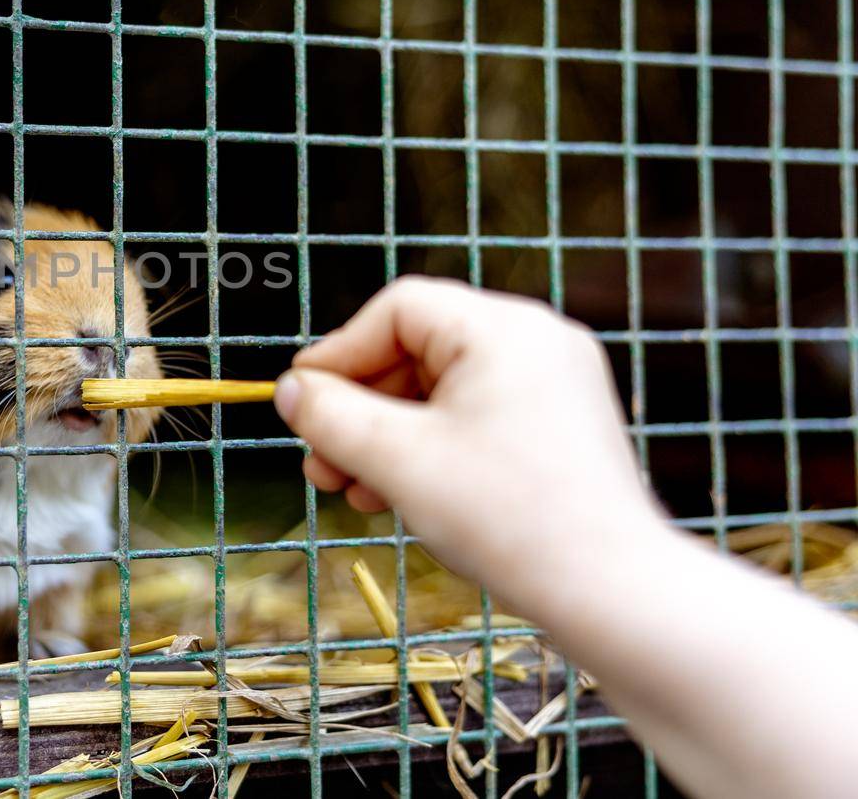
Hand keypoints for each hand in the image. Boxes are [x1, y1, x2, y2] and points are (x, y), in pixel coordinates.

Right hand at [274, 276, 666, 611]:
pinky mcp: (562, 427)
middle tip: (319, 461)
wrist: (613, 592)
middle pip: (418, 350)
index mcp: (503, 329)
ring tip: (350, 490)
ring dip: (388, 436)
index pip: (398, 310)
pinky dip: (431, 448)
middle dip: (360, 409)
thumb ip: (331, 416)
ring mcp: (556, 384)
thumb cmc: (508, 517)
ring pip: (444, 391)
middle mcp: (537, 341)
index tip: (301, 402)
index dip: (339, 354)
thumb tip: (290, 390)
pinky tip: (397, 496)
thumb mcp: (397, 460)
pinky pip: (477, 417)